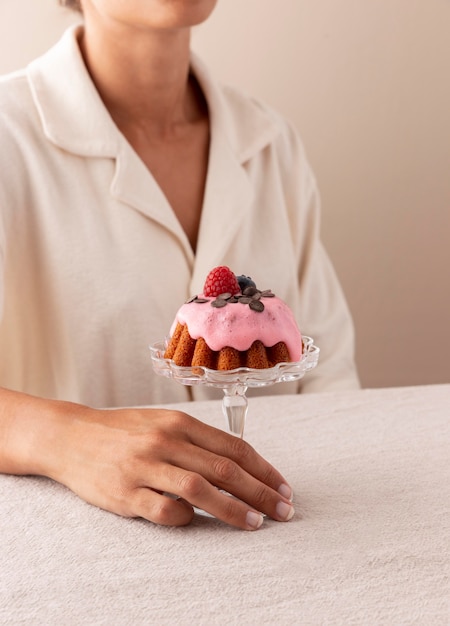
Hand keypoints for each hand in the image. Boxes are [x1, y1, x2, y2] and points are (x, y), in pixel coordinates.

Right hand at [51, 406, 294, 529]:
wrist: (72, 436)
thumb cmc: (124, 432)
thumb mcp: (163, 423)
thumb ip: (197, 441)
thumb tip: (240, 466)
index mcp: (180, 423)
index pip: (234, 446)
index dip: (263, 469)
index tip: (283, 487)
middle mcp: (166, 442)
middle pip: (225, 468)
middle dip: (260, 492)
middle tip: (284, 511)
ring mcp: (145, 467)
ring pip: (200, 489)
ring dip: (233, 508)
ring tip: (255, 523)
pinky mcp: (125, 493)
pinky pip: (164, 511)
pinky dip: (185, 518)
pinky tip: (194, 520)